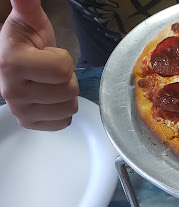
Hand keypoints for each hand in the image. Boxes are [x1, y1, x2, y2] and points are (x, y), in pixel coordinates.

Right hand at [0, 0, 78, 129]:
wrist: (10, 64)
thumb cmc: (25, 43)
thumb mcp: (28, 21)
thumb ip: (28, 4)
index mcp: (12, 63)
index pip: (63, 69)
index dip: (62, 59)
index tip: (47, 54)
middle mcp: (13, 92)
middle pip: (69, 91)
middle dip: (66, 78)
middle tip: (50, 71)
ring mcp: (21, 111)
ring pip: (69, 108)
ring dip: (65, 95)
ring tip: (50, 83)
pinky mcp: (29, 124)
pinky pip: (64, 122)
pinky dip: (62, 111)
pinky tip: (49, 99)